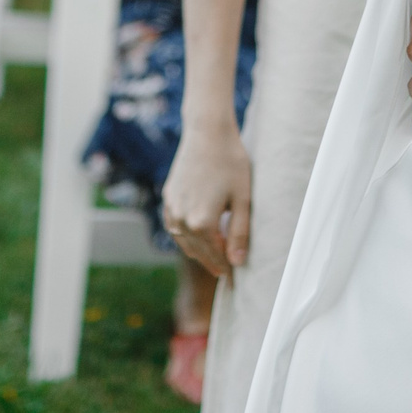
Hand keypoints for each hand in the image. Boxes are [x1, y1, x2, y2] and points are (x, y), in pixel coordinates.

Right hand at [160, 118, 252, 276]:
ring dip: (198, 252)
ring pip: (183, 242)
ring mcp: (172, 209)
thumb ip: (239, 233)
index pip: (216, 256)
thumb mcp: (242, 199)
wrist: (207, 133)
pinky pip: (174, 227)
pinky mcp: (169, 198)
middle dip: (213, 263)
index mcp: (202, 223)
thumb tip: (237, 262)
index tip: (235, 279)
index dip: (227, 268)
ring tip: (213, 259)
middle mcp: (182, 220)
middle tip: (225, 273)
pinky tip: (196, 237)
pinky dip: (185, 237)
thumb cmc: (231, 162)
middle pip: (199, 252)